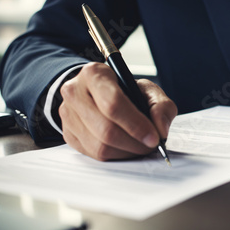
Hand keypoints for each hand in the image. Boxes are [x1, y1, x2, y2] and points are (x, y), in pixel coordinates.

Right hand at [59, 62, 177, 160]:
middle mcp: (75, 92)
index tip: (154, 137)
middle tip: (151, 145)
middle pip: (106, 129)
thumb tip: (160, 129)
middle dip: (134, 143)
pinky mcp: (68, 134)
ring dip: (127, 152)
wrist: (99, 93)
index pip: (113, 104)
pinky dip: (116, 156)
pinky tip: (126, 147)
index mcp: (94, 74)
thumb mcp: (147, 90)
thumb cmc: (124, 91)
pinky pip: (94, 155)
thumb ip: (161, 106)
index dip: (136, 124)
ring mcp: (68, 115)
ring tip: (140, 146)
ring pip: (99, 146)